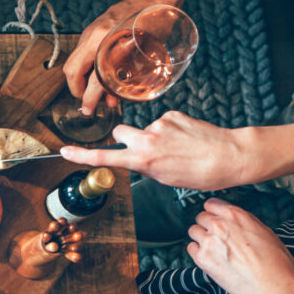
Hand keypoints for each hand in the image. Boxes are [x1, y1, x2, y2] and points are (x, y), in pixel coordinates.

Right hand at [60, 111, 253, 190]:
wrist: (228, 156)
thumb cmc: (200, 173)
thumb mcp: (166, 178)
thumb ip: (146, 166)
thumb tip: (140, 157)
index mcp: (143, 160)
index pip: (104, 157)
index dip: (81, 155)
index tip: (64, 151)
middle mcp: (147, 140)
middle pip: (120, 132)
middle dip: (126, 139)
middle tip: (146, 150)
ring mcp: (158, 124)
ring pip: (144, 128)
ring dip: (154, 136)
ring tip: (178, 147)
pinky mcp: (171, 114)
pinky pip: (162, 121)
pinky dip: (170, 129)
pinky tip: (186, 138)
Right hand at [64, 0, 174, 114]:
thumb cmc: (156, 22)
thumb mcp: (148, 51)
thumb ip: (131, 73)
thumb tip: (118, 96)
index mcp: (107, 42)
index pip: (92, 78)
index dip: (89, 98)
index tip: (89, 109)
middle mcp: (94, 36)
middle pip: (72, 69)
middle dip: (77, 89)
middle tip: (87, 101)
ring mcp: (92, 31)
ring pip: (76, 61)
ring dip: (83, 78)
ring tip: (98, 92)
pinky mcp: (94, 29)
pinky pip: (84, 52)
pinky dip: (89, 66)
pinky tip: (102, 73)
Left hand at [187, 198, 293, 293]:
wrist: (272, 288)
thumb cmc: (275, 263)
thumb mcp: (265, 232)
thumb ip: (244, 222)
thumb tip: (235, 222)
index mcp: (236, 215)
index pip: (211, 203)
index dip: (214, 212)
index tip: (215, 218)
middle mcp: (219, 225)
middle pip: (201, 217)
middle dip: (207, 225)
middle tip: (217, 236)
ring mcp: (209, 242)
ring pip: (193, 231)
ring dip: (201, 238)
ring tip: (214, 249)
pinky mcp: (202, 259)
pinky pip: (191, 249)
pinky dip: (198, 252)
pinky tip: (210, 258)